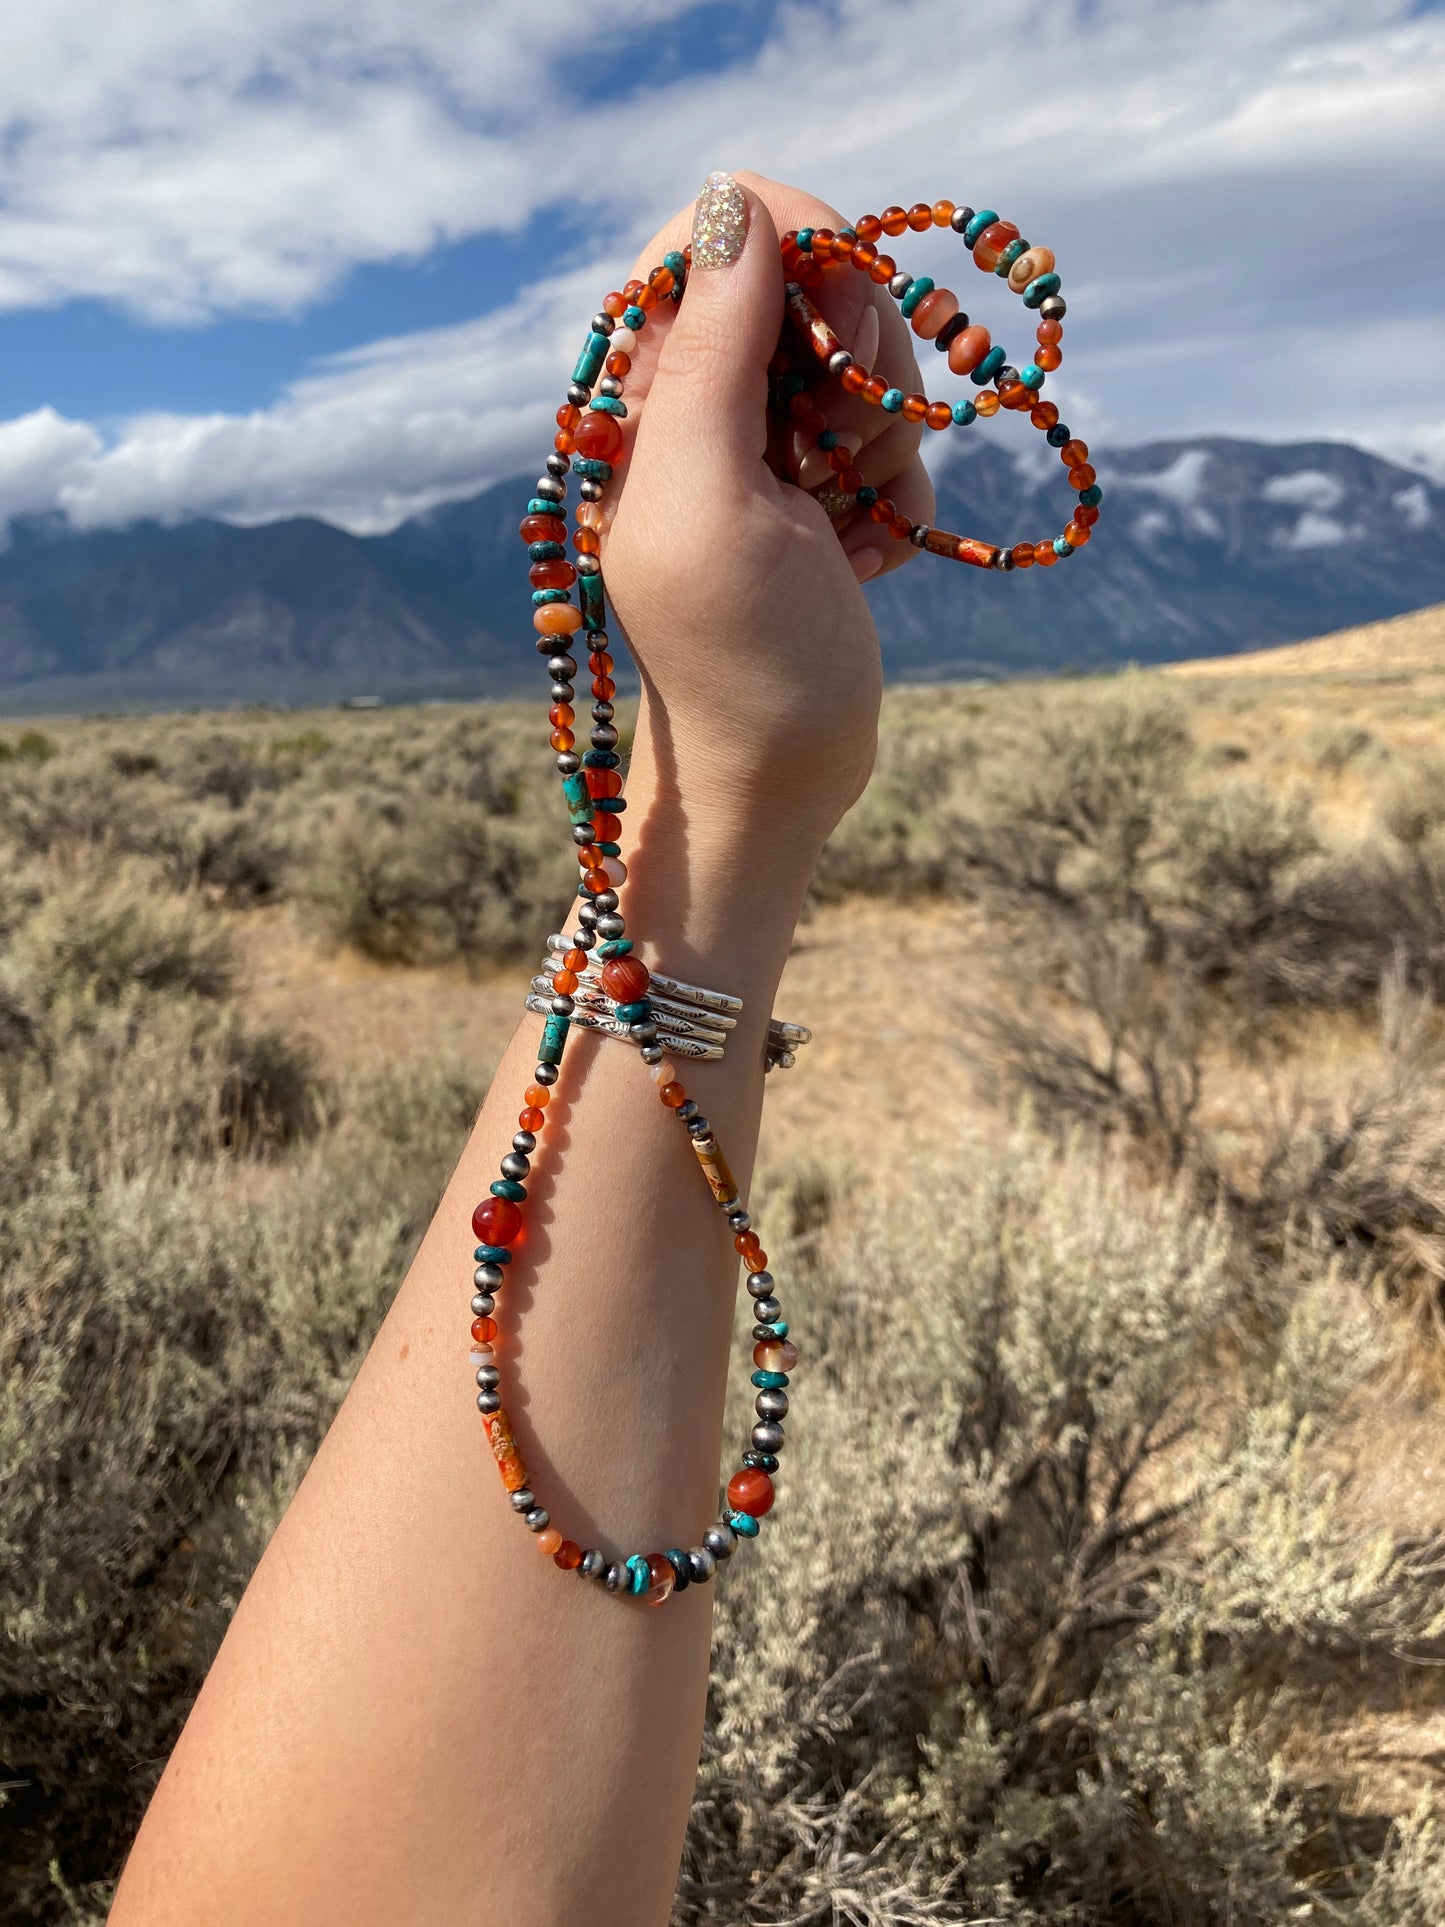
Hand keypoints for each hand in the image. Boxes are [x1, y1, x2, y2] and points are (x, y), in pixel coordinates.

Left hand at [593, 170, 934, 849]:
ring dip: (884, 431)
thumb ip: (710, 354)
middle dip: (856, 355)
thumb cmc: (739, 655)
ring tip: (848, 520)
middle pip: (806, 282)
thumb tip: (733, 206)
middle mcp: (694, 401)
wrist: (777, 777)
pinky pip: (889, 430)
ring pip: (859, 354)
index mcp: (642, 392)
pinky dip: (897, 485)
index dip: (797, 247)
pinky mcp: (817, 486)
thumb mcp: (712, 499)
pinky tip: (862, 554)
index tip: (842, 330)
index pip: (714, 232)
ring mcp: (761, 442)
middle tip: (842, 448)